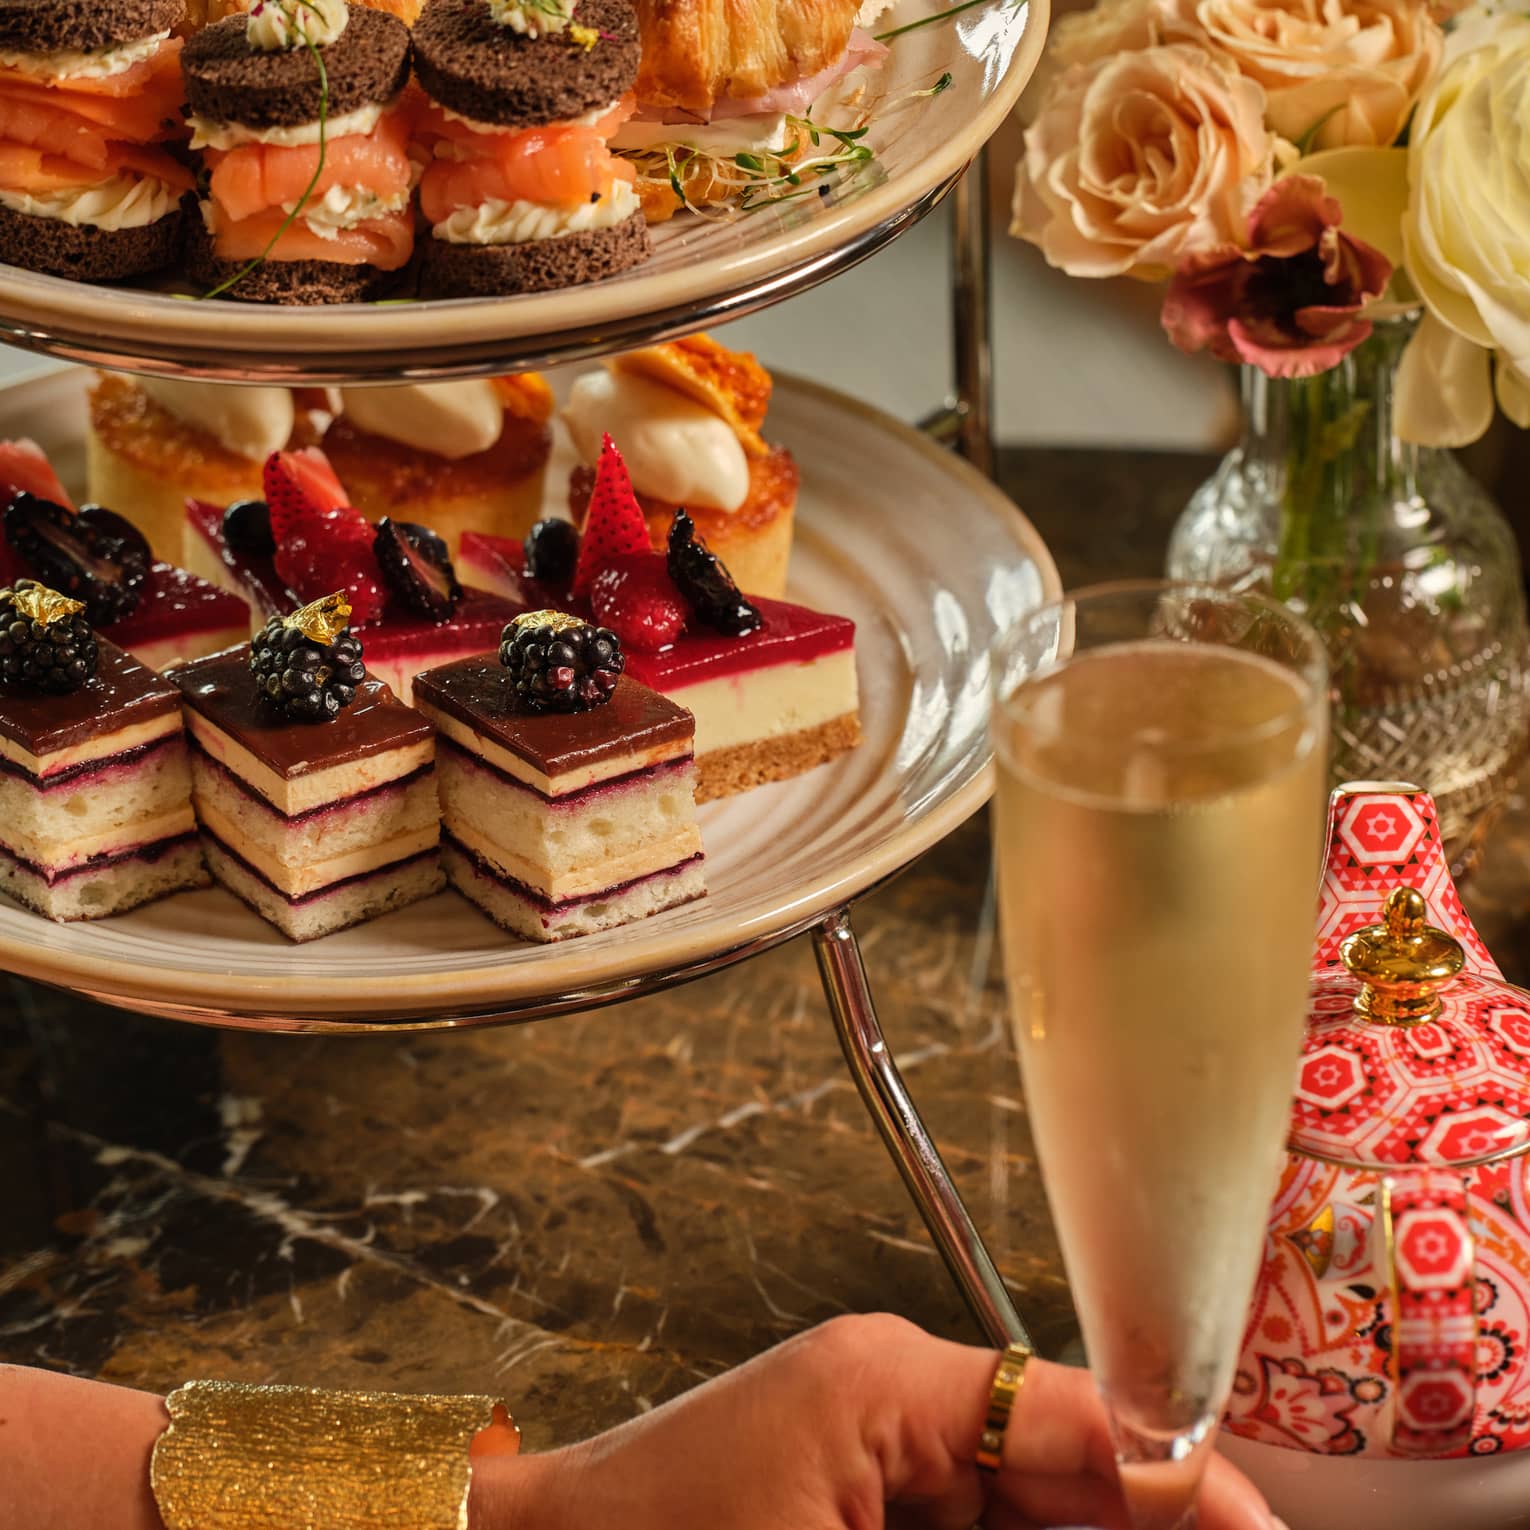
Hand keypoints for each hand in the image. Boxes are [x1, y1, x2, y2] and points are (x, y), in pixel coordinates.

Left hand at [480, 1313, 1281, 1529]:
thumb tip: (1144, 1513)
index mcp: (894, 1381)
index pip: (1086, 1418)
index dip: (1191, 1485)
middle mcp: (899, 1400)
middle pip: (1074, 1473)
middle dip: (1151, 1527)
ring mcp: (879, 1454)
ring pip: (1035, 1510)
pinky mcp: (861, 1502)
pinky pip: (977, 1527)